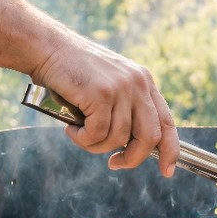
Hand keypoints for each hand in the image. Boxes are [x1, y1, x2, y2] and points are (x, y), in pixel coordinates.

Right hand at [30, 36, 178, 177]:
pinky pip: (98, 134)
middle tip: (114, 164)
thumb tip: (127, 147)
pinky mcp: (101, 94)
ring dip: (95, 146)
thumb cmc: (71, 72)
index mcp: (144, 82)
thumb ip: (123, 110)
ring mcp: (121, 88)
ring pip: (118, 139)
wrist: (46, 46)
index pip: (167, 122)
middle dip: (133, 158)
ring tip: (78, 133)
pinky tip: (70, 128)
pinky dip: (82, 139)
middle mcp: (138, 83)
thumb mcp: (108, 87)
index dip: (170, 150)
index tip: (167, 170)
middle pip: (150, 137)